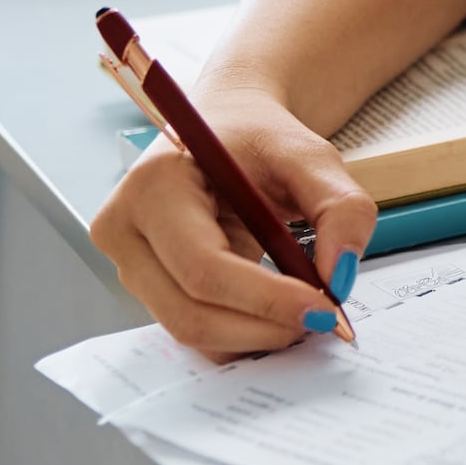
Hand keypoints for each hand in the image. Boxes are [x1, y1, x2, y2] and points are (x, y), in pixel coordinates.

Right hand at [89, 85, 371, 357]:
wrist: (227, 129)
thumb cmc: (259, 137)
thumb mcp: (311, 156)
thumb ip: (340, 208)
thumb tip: (340, 276)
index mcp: (153, 185)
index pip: (203, 265)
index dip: (266, 298)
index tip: (323, 309)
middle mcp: (125, 229)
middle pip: (190, 311)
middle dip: (263, 327)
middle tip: (323, 320)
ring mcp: (129, 263)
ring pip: (189, 328)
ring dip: (255, 335)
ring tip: (306, 314)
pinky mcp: (146, 285)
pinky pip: (193, 326)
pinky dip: (241, 332)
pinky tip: (278, 315)